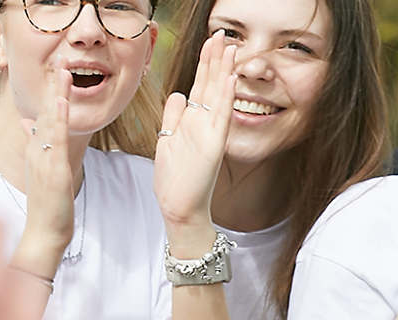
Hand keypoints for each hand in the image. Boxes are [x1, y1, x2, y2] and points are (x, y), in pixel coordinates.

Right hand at [12, 66, 79, 274]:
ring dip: (56, 94)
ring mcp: (43, 160)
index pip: (43, 114)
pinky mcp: (52, 170)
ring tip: (63, 71)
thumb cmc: (47, 205)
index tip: (58, 68)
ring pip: (50, 121)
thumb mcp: (41, 170)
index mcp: (36, 150)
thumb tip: (26, 123)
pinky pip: (55, 140)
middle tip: (61, 58)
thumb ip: (35, 145)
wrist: (43, 233)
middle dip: (53, 85)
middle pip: (45, 112)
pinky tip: (61, 102)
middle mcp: (37, 151)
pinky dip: (57, 119)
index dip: (51, 91)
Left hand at [154, 31, 237, 241]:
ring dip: (224, 71)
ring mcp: (211, 134)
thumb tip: (177, 93)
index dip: (204, 62)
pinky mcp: (214, 146)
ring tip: (230, 48)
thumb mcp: (167, 140)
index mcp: (192, 121)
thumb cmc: (174, 179)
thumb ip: (172, 117)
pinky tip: (230, 79)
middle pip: (210, 84)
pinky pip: (221, 117)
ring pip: (218, 95)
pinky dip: (225, 97)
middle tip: (222, 33)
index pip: (200, 85)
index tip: (210, 41)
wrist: (179, 208)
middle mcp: (204, 124)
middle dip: (215, 58)